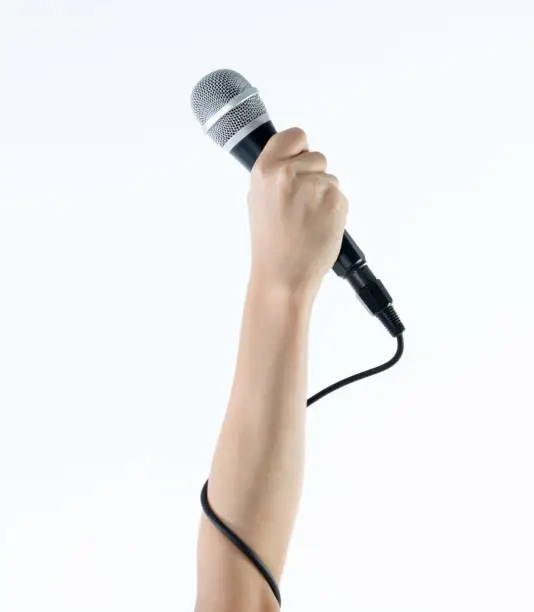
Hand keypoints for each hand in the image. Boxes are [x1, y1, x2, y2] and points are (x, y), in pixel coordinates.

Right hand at [247, 127, 348, 299]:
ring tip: (307, 220)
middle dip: (313, 177)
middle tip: (300, 205)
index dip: (299, 149)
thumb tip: (293, 159)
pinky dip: (334, 211)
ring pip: (330, 179)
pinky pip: (340, 197)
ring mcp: (314, 187)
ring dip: (324, 196)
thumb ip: (275, 175)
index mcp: (265, 170)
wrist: (283, 275)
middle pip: (317, 156)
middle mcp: (289, 174)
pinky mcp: (335, 201)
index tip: (299, 162)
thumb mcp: (258, 200)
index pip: (294, 136)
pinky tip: (318, 226)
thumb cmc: (271, 244)